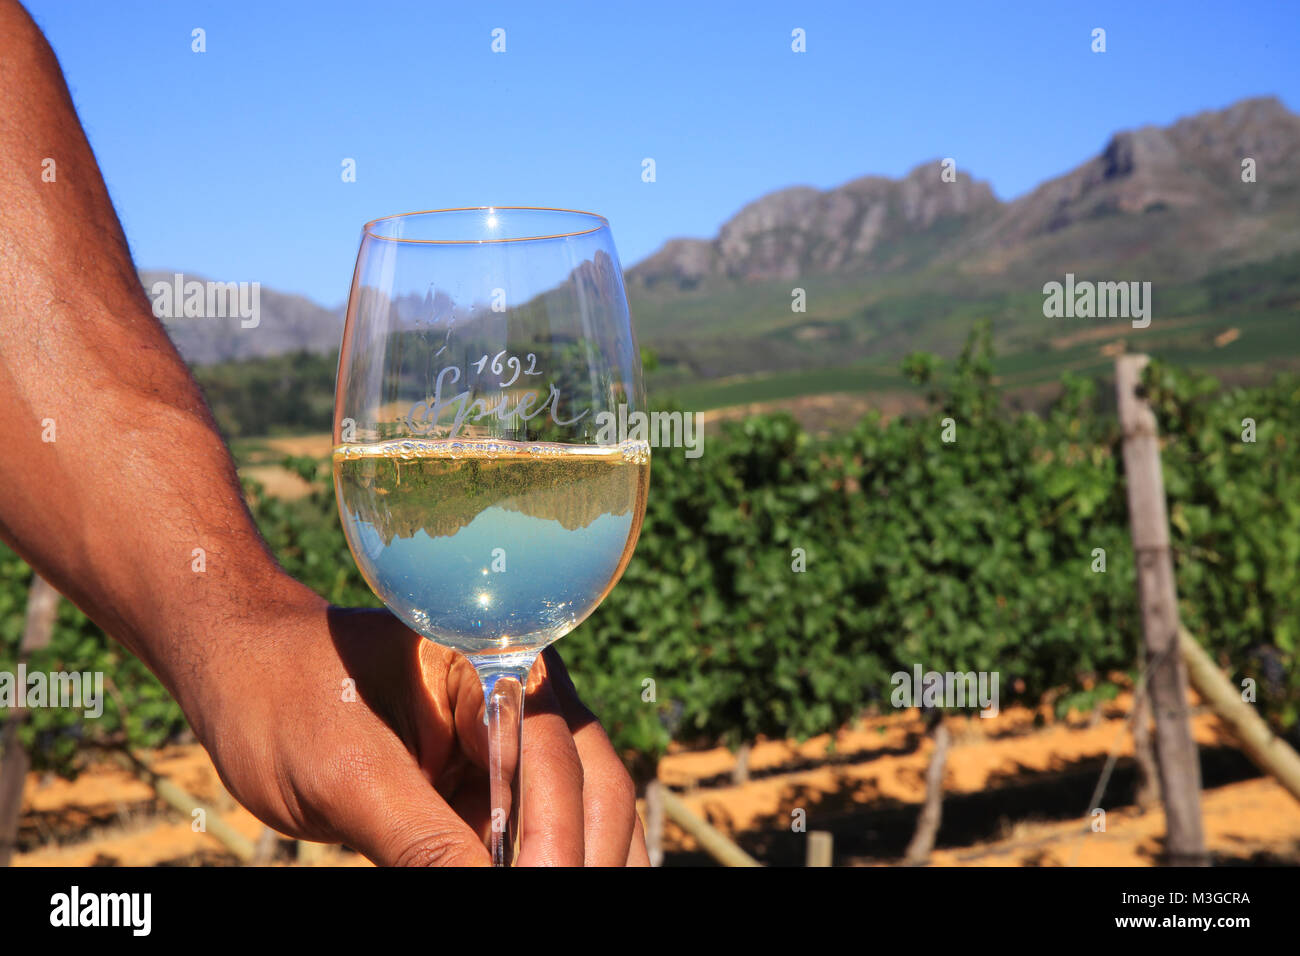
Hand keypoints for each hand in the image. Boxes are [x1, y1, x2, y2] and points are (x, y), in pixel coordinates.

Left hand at [188, 595, 648, 865]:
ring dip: (585, 858)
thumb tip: (484, 891)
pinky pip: (539, 831)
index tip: (539, 882)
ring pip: (585, 808)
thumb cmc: (282, 696)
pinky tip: (558, 875)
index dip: (553, 831)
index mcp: (493, 657)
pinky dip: (554, 860)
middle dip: (584, 853)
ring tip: (582, 894)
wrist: (242, 677)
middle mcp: (521, 693)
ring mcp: (511, 741)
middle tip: (566, 900)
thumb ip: (422, 841)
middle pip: (590, 780)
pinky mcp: (491, 784)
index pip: (547, 752)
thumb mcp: (345, 775)